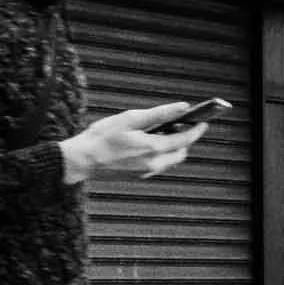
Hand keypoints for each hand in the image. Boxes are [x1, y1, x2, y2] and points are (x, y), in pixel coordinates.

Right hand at [58, 103, 205, 183]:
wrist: (80, 161)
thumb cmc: (101, 138)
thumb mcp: (130, 119)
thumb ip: (159, 113)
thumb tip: (182, 107)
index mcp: (153, 148)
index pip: (184, 139)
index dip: (196, 129)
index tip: (203, 121)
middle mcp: (152, 164)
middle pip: (180, 153)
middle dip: (184, 140)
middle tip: (180, 124)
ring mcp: (144, 173)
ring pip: (169, 161)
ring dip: (171, 148)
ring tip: (162, 133)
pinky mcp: (136, 177)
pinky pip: (156, 165)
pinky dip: (159, 154)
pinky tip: (147, 144)